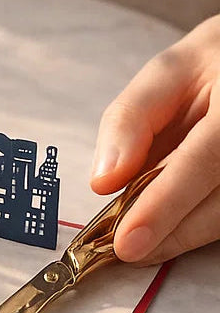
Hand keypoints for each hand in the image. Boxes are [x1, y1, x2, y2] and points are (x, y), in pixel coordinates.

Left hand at [91, 14, 219, 263]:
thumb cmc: (212, 63)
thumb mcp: (168, 72)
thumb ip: (132, 120)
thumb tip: (104, 181)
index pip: (202, 163)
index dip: (164, 206)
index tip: (127, 243)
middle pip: (219, 204)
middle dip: (170, 232)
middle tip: (125, 249)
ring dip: (183, 234)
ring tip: (142, 239)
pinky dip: (198, 223)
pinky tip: (172, 224)